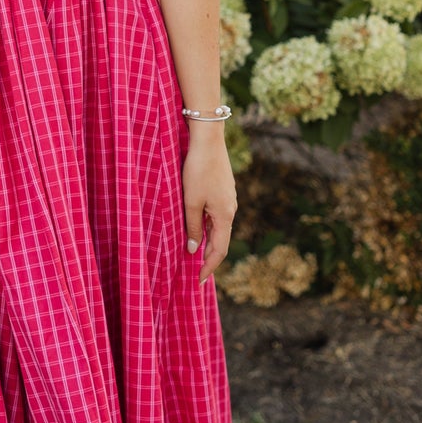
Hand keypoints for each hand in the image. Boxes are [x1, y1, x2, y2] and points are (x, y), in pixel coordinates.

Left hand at [182, 125, 235, 284]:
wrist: (208, 141)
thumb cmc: (198, 170)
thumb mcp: (191, 201)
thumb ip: (192, 226)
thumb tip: (194, 249)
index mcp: (225, 216)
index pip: (219, 250)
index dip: (208, 267)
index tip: (198, 281)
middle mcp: (230, 209)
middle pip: (221, 241)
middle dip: (208, 257)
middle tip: (195, 272)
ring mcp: (228, 199)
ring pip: (218, 227)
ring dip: (207, 241)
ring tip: (194, 253)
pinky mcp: (223, 190)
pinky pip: (217, 215)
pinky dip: (208, 227)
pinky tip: (197, 227)